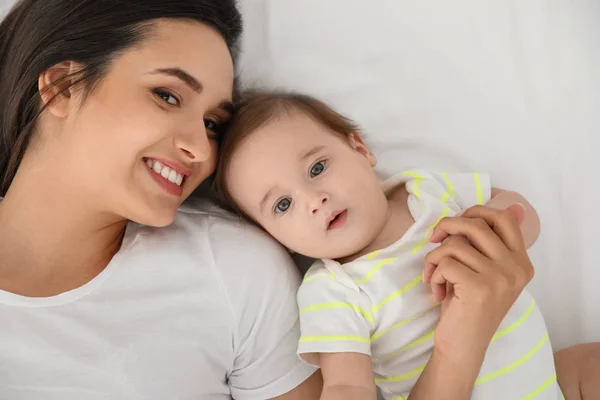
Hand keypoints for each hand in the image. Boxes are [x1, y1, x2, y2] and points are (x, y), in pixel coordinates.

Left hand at [422, 204, 533, 360]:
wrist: (463, 346)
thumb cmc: (468, 306)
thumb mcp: (486, 271)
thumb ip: (494, 243)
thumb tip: (516, 206)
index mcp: (521, 262)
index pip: (504, 218)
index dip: (475, 212)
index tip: (455, 225)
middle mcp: (516, 268)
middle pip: (475, 225)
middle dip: (446, 227)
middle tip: (433, 239)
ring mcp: (500, 278)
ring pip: (454, 245)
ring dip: (435, 258)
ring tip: (435, 277)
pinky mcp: (479, 288)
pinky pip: (445, 263)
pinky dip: (433, 274)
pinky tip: (438, 291)